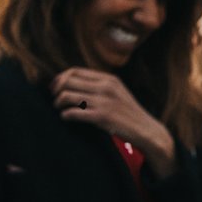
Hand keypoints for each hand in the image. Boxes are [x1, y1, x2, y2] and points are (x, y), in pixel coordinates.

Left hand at [54, 69, 175, 175]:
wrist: (146, 130)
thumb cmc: (128, 114)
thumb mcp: (117, 92)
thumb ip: (100, 86)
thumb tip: (73, 83)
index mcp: (109, 79)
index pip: (75, 71)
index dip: (60, 78)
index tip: (55, 87)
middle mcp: (106, 87)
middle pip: (67, 81)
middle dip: (56, 90)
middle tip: (56, 100)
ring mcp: (104, 101)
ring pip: (67, 96)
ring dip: (58, 103)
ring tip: (60, 109)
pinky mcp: (102, 116)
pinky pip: (73, 112)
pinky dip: (65, 115)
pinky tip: (66, 118)